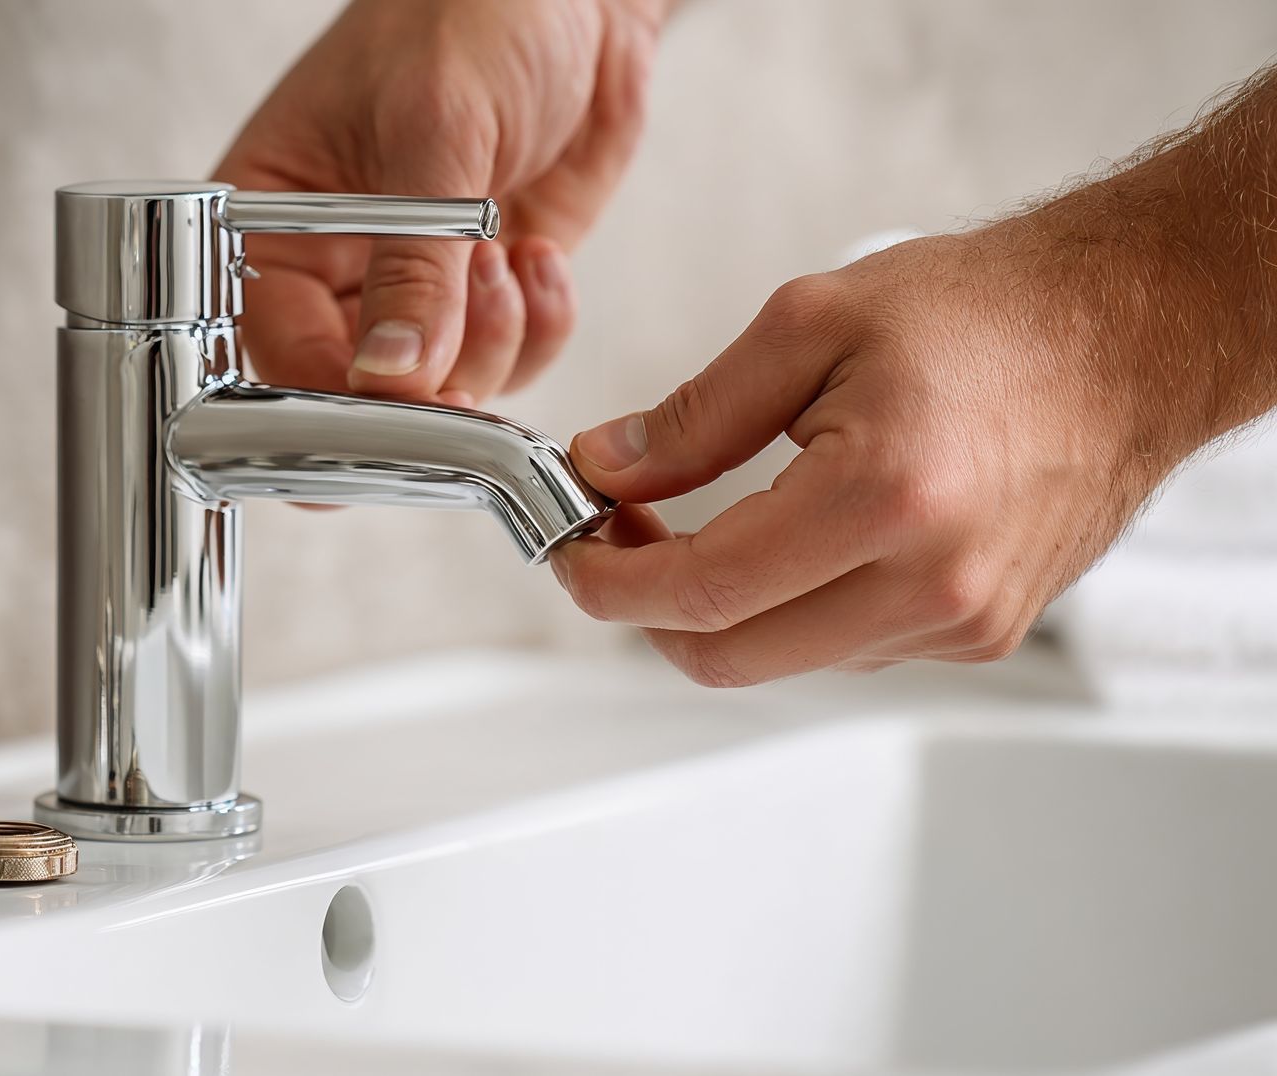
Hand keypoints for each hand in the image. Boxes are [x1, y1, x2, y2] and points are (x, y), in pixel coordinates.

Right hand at [214, 0, 664, 406]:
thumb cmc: (470, 14)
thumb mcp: (435, 131)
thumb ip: (414, 265)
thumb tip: (390, 374)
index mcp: (274, 219)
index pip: (274, 345)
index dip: (334, 389)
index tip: (399, 396)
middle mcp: (335, 264)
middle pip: (354, 390)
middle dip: (426, 377)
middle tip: (472, 316)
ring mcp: (414, 286)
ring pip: (438, 389)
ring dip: (491, 345)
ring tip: (503, 253)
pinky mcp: (485, 292)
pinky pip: (508, 360)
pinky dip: (538, 327)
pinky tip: (536, 253)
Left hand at [549, 229, 1205, 686]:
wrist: (1126, 334)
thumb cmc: (990, 314)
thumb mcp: (811, 325)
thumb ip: (694, 415)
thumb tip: (607, 469)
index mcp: (882, 500)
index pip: (703, 591)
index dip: (613, 584)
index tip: (573, 553)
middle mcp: (930, 584)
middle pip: (729, 656)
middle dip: (648, 609)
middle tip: (619, 538)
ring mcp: (962, 622)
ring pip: (782, 659)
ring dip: (721, 609)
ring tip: (701, 523)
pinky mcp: (980, 633)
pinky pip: (844, 649)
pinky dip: (790, 609)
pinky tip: (788, 539)